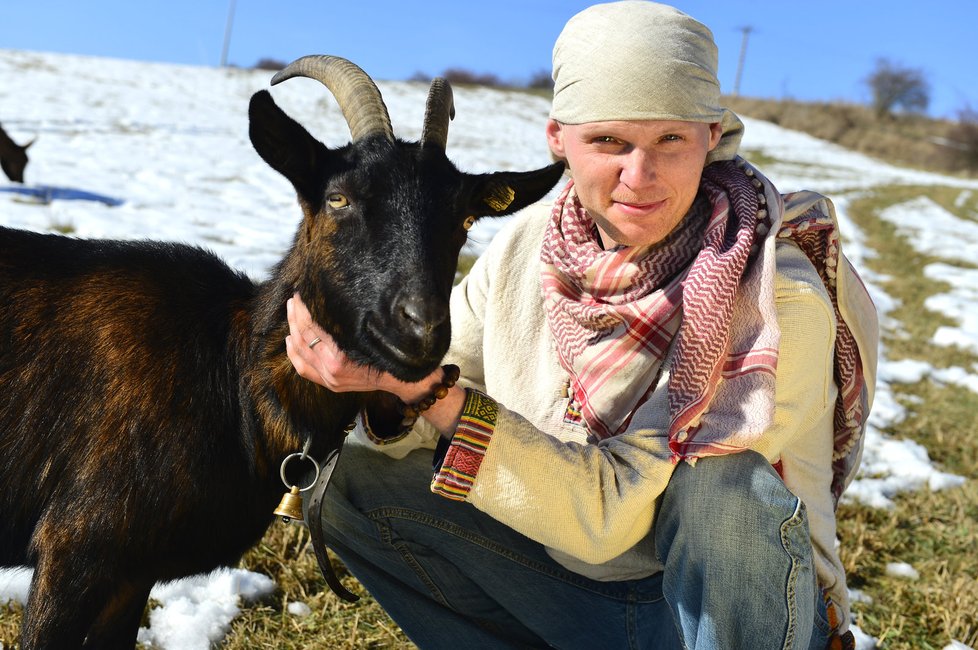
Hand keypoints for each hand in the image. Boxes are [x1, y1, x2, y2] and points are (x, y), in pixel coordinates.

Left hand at [285, 293, 466, 435]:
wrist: (403, 379)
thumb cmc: (391, 350)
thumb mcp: (373, 332)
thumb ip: (349, 322)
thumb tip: (331, 299)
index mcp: (342, 356)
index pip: (313, 327)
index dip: (305, 309)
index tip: (302, 294)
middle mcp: (333, 369)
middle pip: (303, 338)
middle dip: (296, 316)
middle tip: (294, 299)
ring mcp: (330, 378)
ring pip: (300, 352)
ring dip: (292, 329)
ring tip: (291, 312)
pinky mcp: (329, 383)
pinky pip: (303, 368)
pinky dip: (293, 353)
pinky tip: (290, 339)